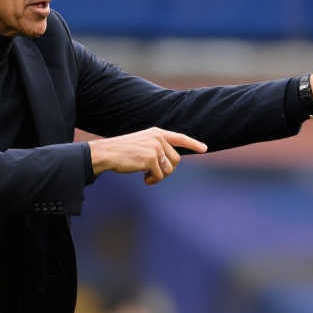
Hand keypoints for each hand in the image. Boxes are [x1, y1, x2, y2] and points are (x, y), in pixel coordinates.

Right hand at [87, 127, 207, 185]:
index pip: (180, 138)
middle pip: (176, 160)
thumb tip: (172, 162)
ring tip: (146, 174)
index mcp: (157, 133)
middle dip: (167, 169)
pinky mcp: (151, 158)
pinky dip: (152, 180)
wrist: (108, 153)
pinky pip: (159, 176)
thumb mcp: (143, 143)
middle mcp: (159, 138)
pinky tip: (143, 178)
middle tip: (153, 172)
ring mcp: (155, 148)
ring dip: (158, 176)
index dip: (193, 144)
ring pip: (169, 169)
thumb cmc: (123, 151)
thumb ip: (158, 148)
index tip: (204, 149)